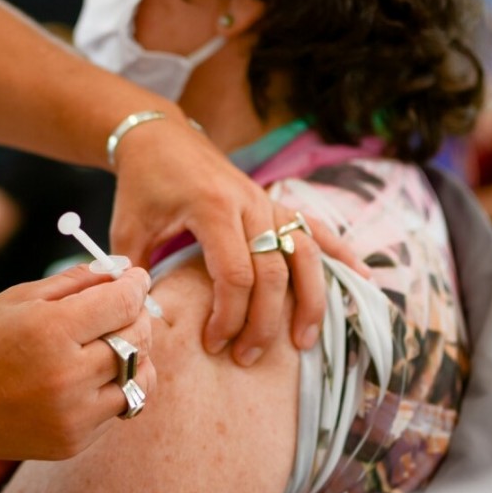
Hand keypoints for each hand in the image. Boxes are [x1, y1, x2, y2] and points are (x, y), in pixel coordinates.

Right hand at [0, 265, 155, 460]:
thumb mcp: (18, 297)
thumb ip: (76, 281)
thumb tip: (123, 270)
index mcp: (51, 330)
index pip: (123, 303)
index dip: (136, 285)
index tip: (135, 279)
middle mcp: (67, 376)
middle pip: (138, 338)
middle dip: (138, 316)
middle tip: (124, 308)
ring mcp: (72, 415)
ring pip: (139, 379)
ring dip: (136, 357)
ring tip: (114, 345)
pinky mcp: (72, 442)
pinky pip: (118, 408)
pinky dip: (115, 387)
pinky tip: (89, 376)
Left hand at [112, 120, 363, 365]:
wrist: (160, 135)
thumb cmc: (143, 183)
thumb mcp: (128, 226)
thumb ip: (136, 272)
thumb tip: (145, 318)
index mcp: (212, 208)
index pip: (236, 274)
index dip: (230, 315)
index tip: (214, 342)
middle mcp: (249, 203)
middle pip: (274, 271)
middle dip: (264, 322)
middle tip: (247, 357)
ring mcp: (267, 201)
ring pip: (304, 253)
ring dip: (309, 300)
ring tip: (305, 341)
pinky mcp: (275, 202)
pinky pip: (316, 228)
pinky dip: (341, 253)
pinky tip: (362, 279)